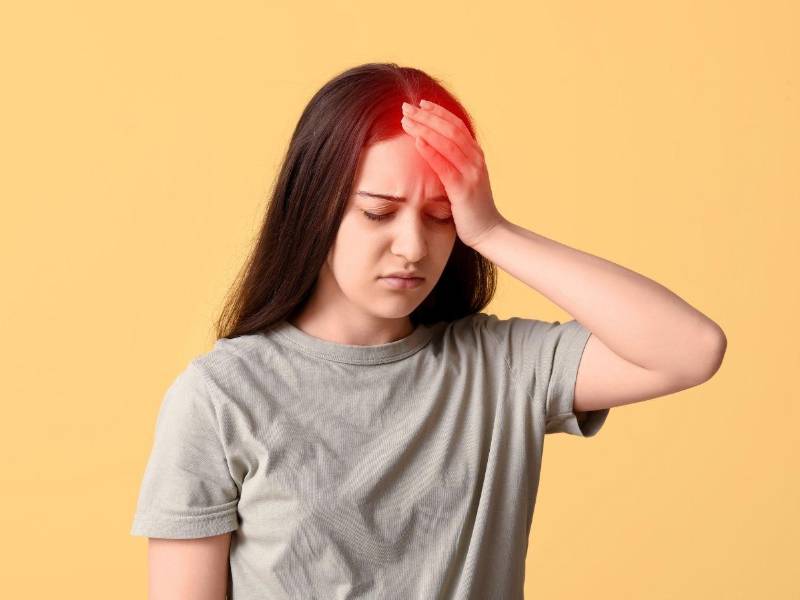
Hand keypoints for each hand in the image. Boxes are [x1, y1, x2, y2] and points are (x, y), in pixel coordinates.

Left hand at [400, 100, 505, 248]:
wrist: (489, 232)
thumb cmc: (472, 208)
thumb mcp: (465, 180)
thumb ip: (454, 164)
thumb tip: (433, 151)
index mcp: (476, 155)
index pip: (456, 125)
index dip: (438, 112)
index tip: (420, 103)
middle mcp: (476, 160)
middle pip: (450, 129)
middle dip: (427, 116)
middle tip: (406, 106)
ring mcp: (471, 173)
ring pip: (447, 143)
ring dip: (425, 129)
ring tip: (406, 120)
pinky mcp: (463, 189)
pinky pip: (445, 166)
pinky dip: (431, 152)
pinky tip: (417, 142)